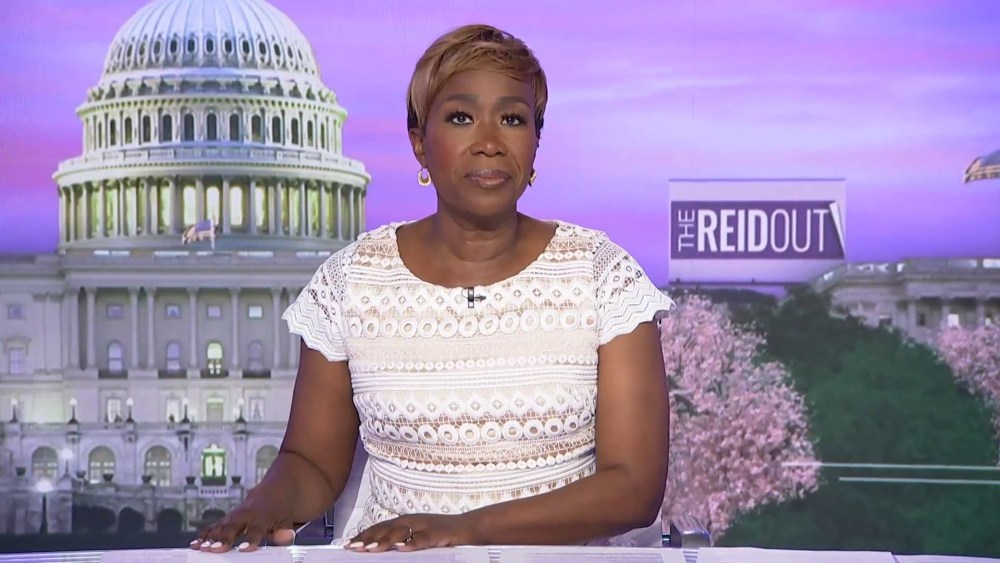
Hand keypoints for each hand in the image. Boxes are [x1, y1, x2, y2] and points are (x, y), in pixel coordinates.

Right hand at [189, 488, 296, 552]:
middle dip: (224, 538)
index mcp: (263, 515)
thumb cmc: (281, 511)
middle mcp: (247, 513)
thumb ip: (285, 532)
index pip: (257, 529)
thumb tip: (284, 538)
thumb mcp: (288, 520)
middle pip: (234, 526)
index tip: (245, 549)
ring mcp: (235, 514)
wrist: (275, 490)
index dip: (251, 539)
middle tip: (215, 549)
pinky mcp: (227, 518)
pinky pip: (214, 526)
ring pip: (221, 525)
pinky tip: (195, 544)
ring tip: (201, 548)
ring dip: (211, 537)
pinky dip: (204, 534)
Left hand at [346, 513, 482, 552]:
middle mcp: (412, 521)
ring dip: (384, 540)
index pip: (380, 528)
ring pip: (401, 533)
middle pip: (386, 529)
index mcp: (406, 522)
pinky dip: (412, 543)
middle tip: (352, 547)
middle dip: (368, 538)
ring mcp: (425, 526)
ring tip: (370, 549)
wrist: (468, 527)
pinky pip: (423, 539)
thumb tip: (378, 548)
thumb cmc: (441, 534)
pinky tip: (401, 549)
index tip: (348, 544)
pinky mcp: (438, 534)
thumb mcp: (417, 536)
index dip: (364, 535)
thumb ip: (400, 540)